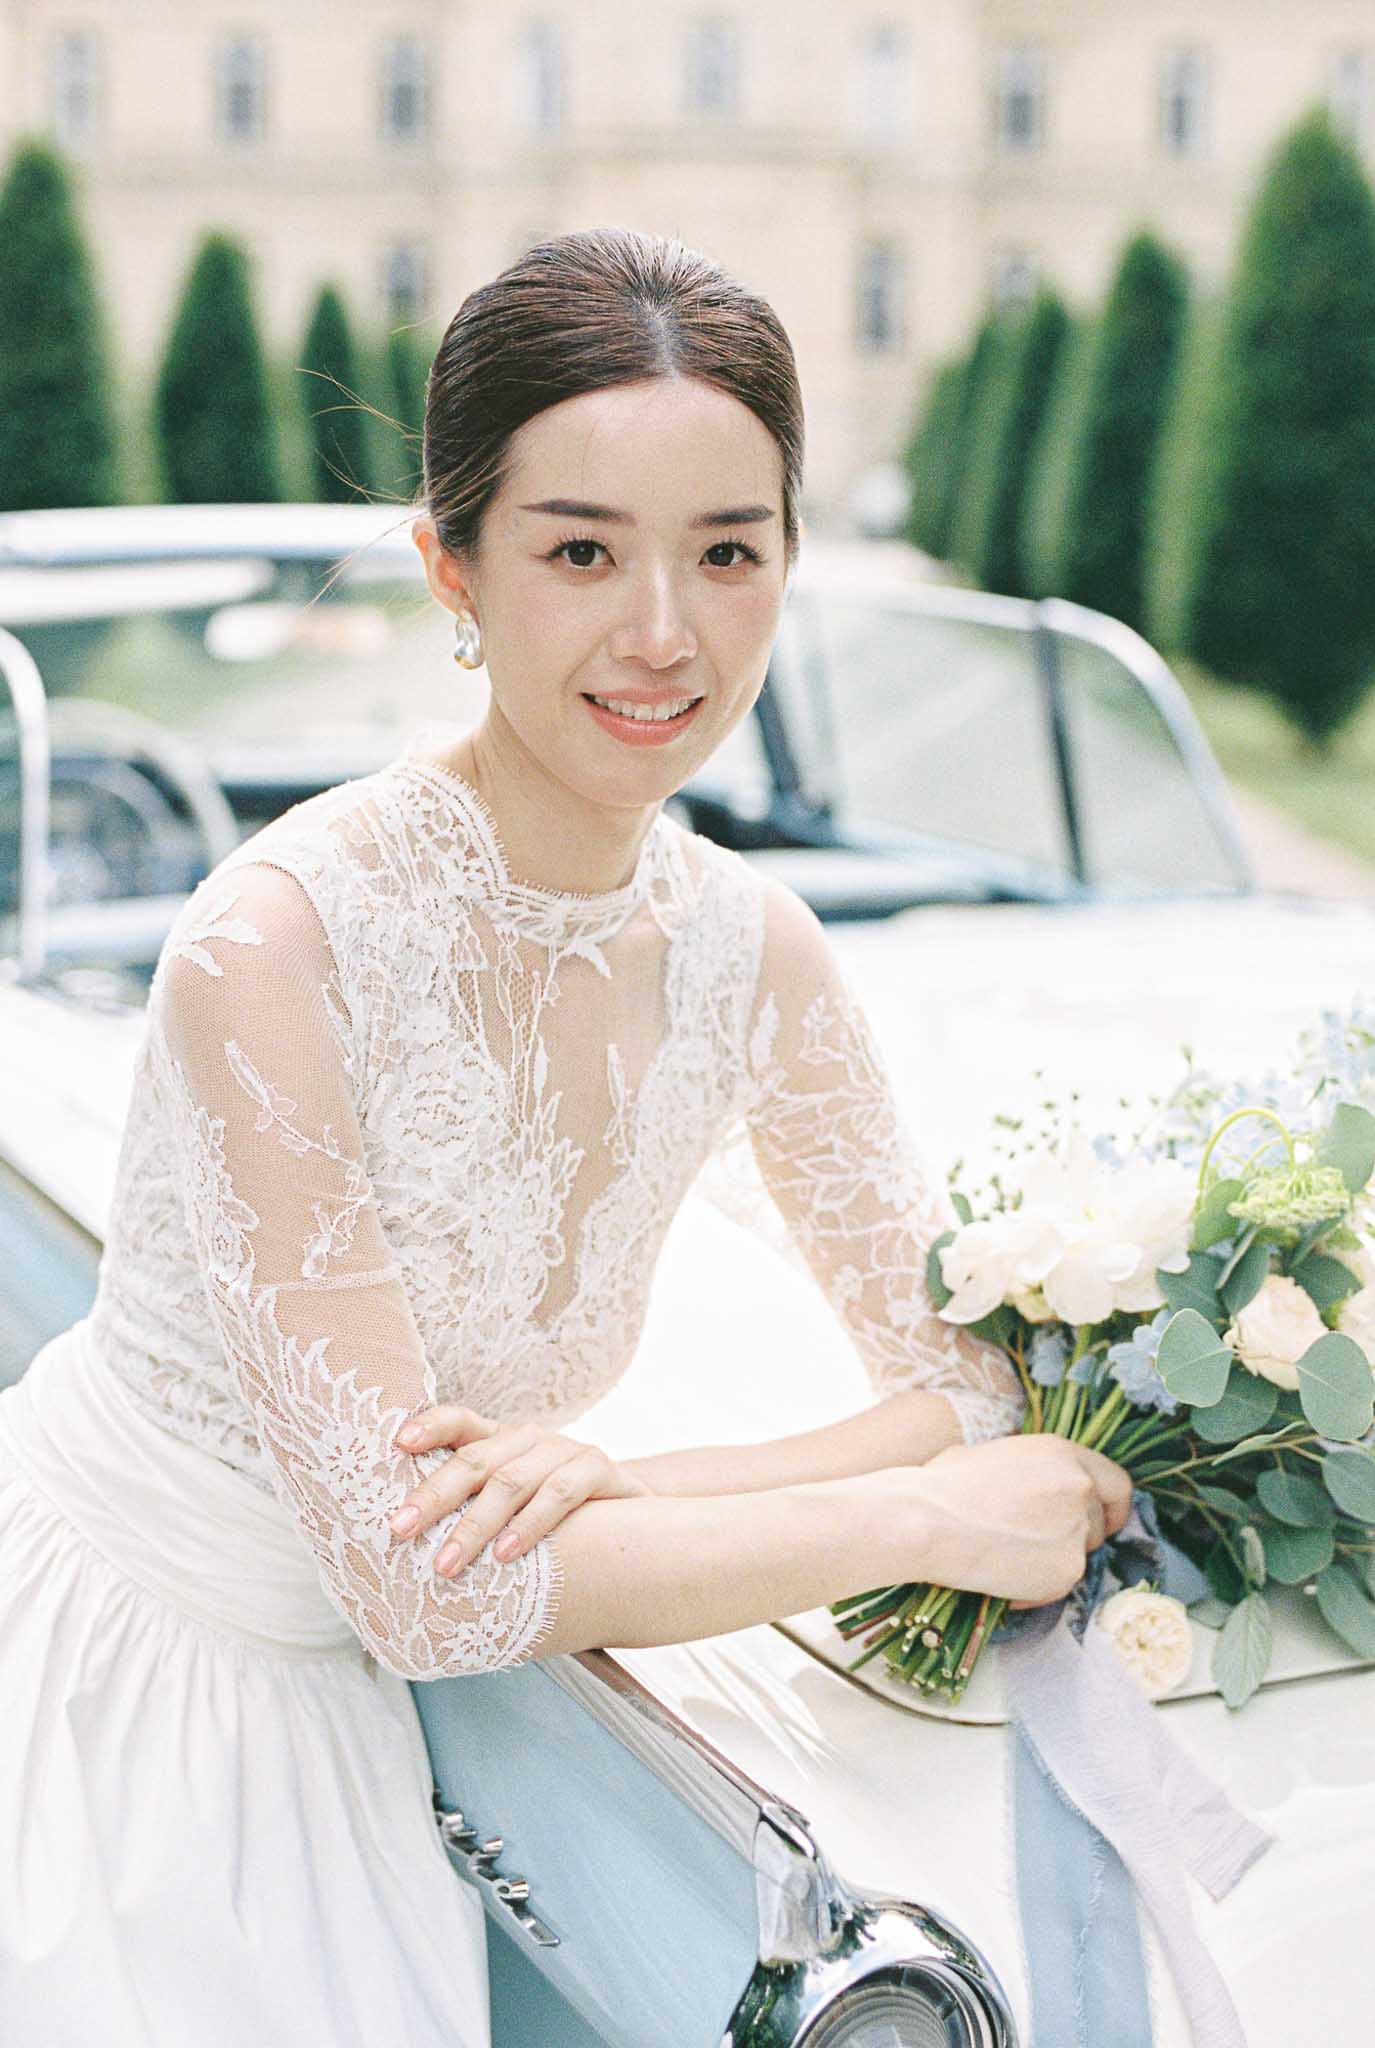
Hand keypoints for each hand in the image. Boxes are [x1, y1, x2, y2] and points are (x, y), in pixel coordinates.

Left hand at [387, 1405, 653, 1575]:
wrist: (633, 1514)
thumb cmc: (556, 1517)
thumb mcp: (513, 1504)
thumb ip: (472, 1508)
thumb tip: (403, 1542)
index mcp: (500, 1440)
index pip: (459, 1421)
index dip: (429, 1426)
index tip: (397, 1444)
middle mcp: (529, 1438)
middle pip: (474, 1459)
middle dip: (433, 1496)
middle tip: (399, 1530)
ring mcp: (564, 1449)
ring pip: (511, 1481)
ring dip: (475, 1525)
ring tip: (447, 1564)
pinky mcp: (598, 1468)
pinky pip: (560, 1493)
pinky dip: (529, 1525)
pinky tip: (506, 1555)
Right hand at [877, 1433, 1133, 1607]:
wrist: (929, 1522)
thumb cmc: (944, 1485)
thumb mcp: (995, 1456)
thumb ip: (1033, 1471)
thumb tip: (1034, 1487)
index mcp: (1063, 1453)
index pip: (1117, 1484)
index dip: (1111, 1507)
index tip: (1100, 1520)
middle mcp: (1080, 1488)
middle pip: (1101, 1524)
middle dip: (1077, 1536)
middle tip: (1039, 1544)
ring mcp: (1077, 1531)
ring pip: (1081, 1556)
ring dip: (1054, 1560)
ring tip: (1008, 1557)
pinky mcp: (1067, 1570)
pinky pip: (1059, 1584)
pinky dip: (1036, 1587)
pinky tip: (1000, 1575)